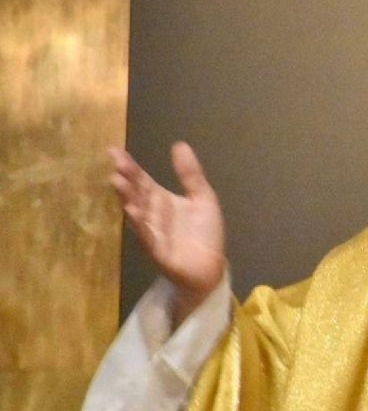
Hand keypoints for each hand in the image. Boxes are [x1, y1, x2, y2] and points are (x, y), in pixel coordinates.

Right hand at [109, 142, 225, 324]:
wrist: (210, 266)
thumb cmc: (204, 232)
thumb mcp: (202, 197)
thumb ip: (190, 174)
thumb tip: (179, 144)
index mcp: (161, 199)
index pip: (142, 180)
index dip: (130, 166)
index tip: (114, 150)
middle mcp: (152, 213)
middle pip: (136, 192)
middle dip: (126, 177)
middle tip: (115, 161)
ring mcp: (152, 231)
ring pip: (137, 212)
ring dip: (127, 197)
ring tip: (117, 181)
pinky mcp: (158, 250)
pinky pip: (146, 235)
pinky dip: (139, 223)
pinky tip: (132, 210)